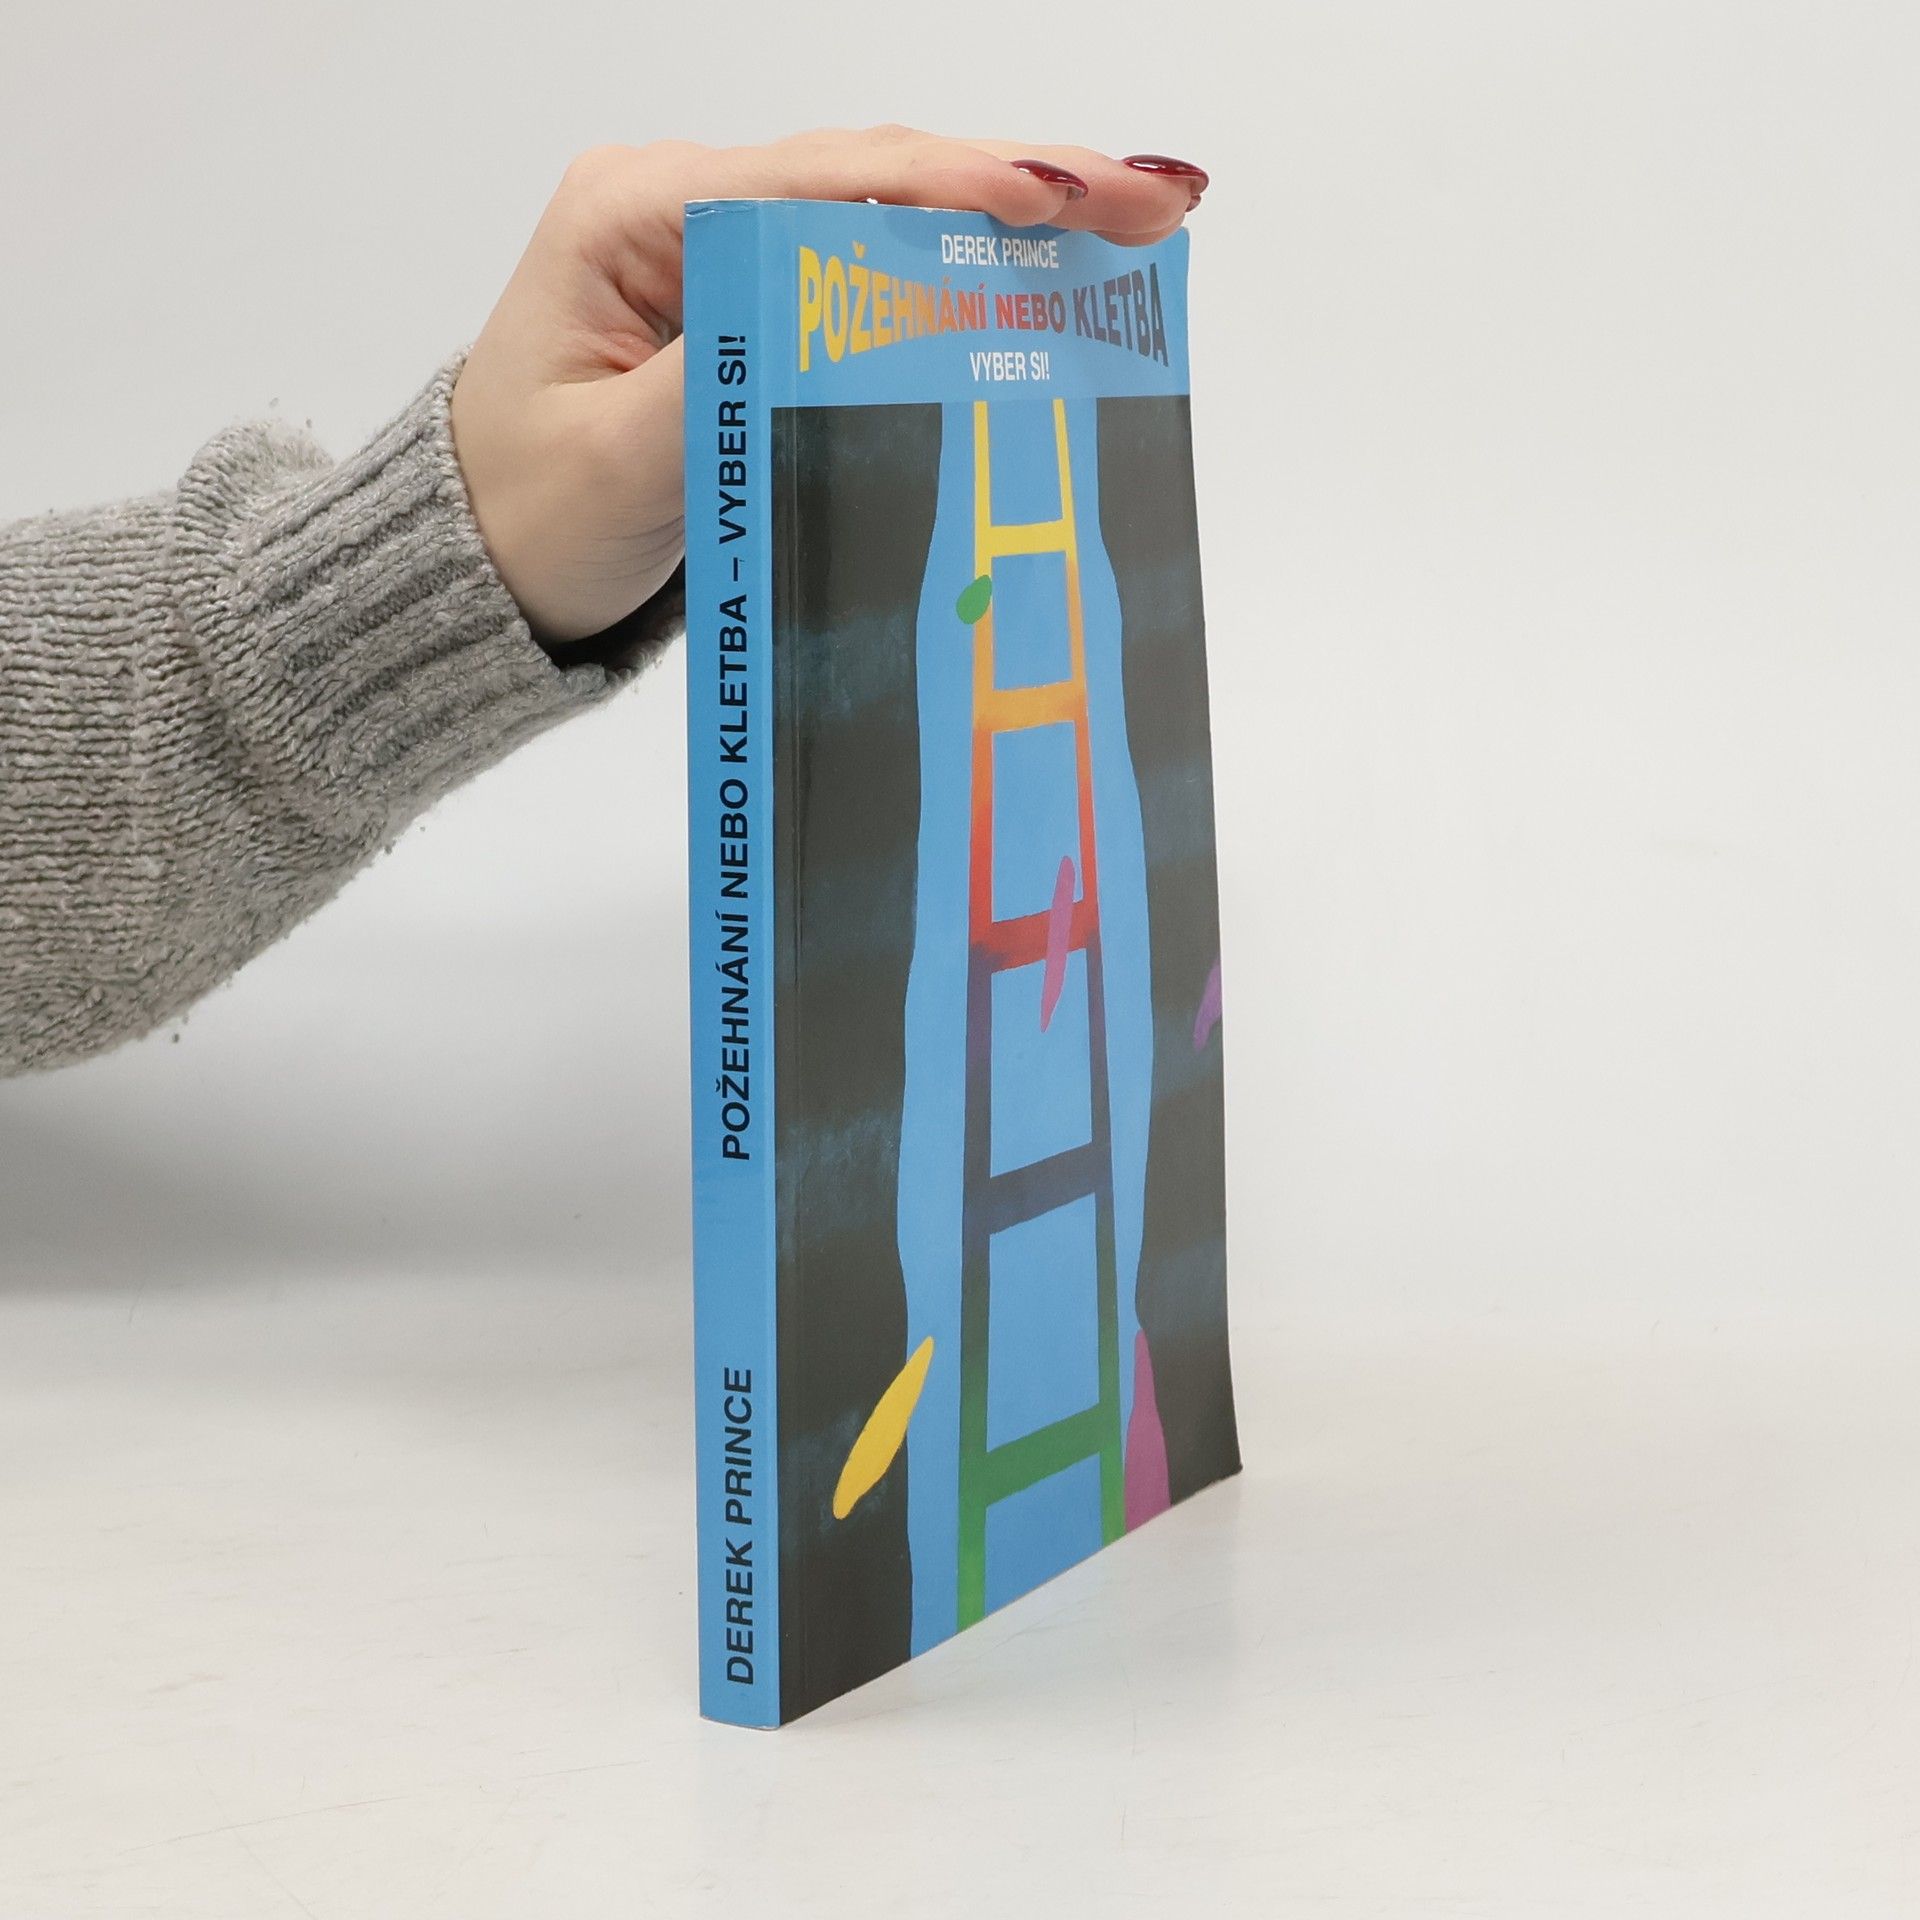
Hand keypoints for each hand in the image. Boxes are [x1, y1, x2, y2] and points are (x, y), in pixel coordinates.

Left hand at [449, 127, 1206, 642]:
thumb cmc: (523, 517)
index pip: (819, 182)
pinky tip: (1049, 266)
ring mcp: (718, 249)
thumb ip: (736, 376)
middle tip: (1154, 196)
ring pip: (884, 209)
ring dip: (1010, 215)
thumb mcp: (623, 464)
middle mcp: (682, 207)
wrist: (476, 568)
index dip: (950, 188)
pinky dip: (962, 266)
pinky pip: (869, 267)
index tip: (1054, 202)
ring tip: (1136, 217)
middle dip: (1019, 183)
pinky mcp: (747, 301)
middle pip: (873, 174)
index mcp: (635, 215)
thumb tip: (862, 321)